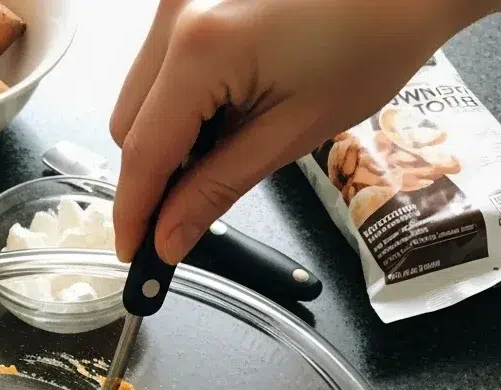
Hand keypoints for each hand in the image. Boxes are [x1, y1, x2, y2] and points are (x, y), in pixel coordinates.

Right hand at [110, 0, 497, 263]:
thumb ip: (216, 189)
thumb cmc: (372, 41)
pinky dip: (179, 104)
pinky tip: (225, 110)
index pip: (142, 152)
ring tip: (225, 145)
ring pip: (139, 97)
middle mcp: (177, 12)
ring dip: (165, 139)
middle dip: (152, 177)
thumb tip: (168, 239)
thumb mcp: (291, 133)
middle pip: (128, 125)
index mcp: (201, 48)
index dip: (133, 213)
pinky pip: (161, 68)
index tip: (134, 254)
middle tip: (187, 214)